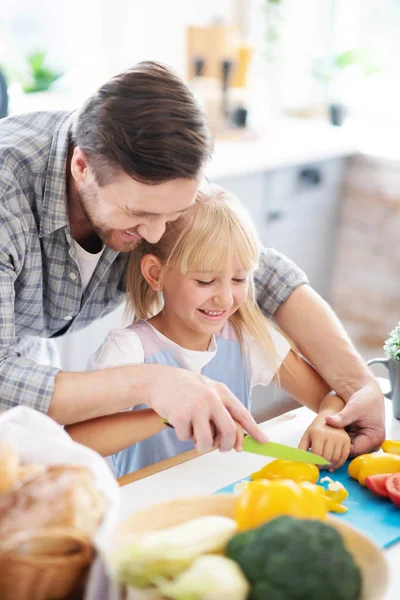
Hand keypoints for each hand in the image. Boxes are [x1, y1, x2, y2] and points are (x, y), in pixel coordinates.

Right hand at [146, 365, 267, 452]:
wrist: (159, 379)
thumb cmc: (186, 388)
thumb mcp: (208, 390)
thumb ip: (222, 409)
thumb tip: (236, 438)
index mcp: (221, 392)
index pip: (242, 414)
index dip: (254, 430)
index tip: (264, 442)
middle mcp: (211, 398)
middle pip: (228, 432)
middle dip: (226, 446)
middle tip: (220, 448)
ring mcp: (196, 407)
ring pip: (207, 441)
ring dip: (201, 445)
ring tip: (195, 435)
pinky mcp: (180, 416)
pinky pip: (186, 438)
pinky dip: (183, 436)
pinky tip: (179, 422)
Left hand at [299, 413, 350, 469]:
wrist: (330, 416)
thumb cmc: (316, 428)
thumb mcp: (306, 436)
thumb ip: (301, 449)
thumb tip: (298, 461)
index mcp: (318, 433)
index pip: (316, 454)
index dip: (314, 462)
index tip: (312, 465)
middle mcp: (331, 435)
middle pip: (326, 457)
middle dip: (321, 465)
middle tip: (318, 467)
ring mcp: (340, 437)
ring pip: (335, 459)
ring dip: (329, 466)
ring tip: (324, 466)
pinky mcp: (347, 440)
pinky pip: (344, 457)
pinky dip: (338, 464)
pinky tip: (332, 466)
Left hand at [324, 382, 385, 454]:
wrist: (366, 391)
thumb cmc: (364, 398)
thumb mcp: (353, 408)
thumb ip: (342, 417)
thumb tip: (328, 420)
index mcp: (375, 438)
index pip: (355, 450)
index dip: (339, 449)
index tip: (325, 443)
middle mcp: (371, 443)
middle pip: (351, 451)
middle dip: (337, 446)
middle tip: (322, 441)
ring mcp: (364, 440)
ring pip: (346, 447)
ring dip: (336, 442)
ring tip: (324, 436)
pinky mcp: (357, 436)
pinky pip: (345, 441)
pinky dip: (337, 437)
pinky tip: (328, 433)